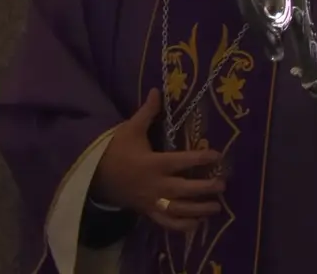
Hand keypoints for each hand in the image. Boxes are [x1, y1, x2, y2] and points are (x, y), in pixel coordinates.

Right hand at [91, 89, 225, 232]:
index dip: (200, 158)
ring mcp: (151, 201)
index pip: (181, 162)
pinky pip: (165, 223)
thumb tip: (157, 90)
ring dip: (199, 210)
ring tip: (216, 207)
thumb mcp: (130, 128)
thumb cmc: (115, 149)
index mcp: (153, 163)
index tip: (218, 155)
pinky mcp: (147, 212)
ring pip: (178, 210)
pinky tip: (196, 225)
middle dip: (205, 189)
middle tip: (222, 185)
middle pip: (184, 190)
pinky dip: (181, 227)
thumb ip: (147, 112)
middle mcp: (155, 185)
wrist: (93, 175)